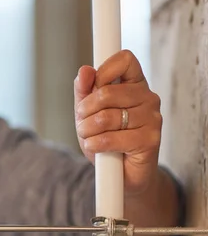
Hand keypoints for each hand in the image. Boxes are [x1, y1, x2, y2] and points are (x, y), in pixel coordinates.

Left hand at [74, 50, 161, 195]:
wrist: (120, 175)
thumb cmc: (106, 139)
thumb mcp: (88, 112)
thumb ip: (84, 90)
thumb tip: (85, 70)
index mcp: (135, 84)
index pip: (124, 59)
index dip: (102, 72)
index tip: (92, 90)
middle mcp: (148, 98)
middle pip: (107, 92)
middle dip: (85, 111)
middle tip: (83, 123)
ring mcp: (152, 118)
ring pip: (105, 117)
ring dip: (87, 131)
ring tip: (90, 137)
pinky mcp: (150, 140)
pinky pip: (110, 138)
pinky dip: (95, 145)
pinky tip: (96, 148)